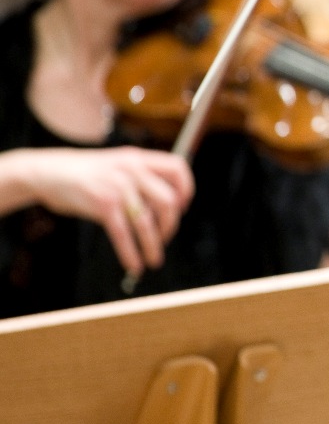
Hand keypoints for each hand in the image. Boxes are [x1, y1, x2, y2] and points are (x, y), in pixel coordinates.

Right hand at [4, 147, 194, 275]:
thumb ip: (140, 178)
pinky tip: (134, 265)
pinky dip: (131, 253)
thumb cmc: (85, 173)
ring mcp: (118, 186)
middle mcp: (132, 170)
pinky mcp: (102, 204)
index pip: (178, 168)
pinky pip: (124, 233)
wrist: (47, 171)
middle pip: (168, 201)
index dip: (186, 189)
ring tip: (154, 260)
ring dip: (153, 245)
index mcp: (139, 158)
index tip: (182, 208)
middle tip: (164, 237)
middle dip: (170, 225)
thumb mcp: (118, 165)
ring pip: (147, 222)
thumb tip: (166, 205)